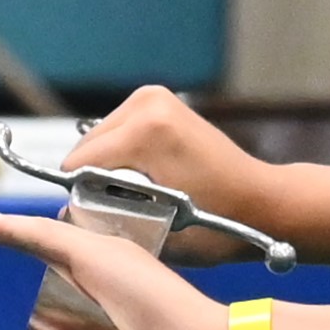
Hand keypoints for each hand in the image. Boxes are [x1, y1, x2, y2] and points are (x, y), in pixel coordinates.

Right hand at [62, 84, 280, 266]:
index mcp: (146, 130)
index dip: (83, 198)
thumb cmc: (221, 224)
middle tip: (128, 210)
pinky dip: (121, 156)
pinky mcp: (157, 100)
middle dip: (94, 181)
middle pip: (86, 149)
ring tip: (141, 195)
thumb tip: (66, 217)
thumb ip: (106, 224)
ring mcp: (153, 97)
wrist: (263, 201)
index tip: (108, 219)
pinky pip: (117, 133)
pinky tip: (146, 178)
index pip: (79, 165)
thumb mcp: (158, 232)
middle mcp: (147, 103)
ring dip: (106, 168)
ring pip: (98, 141)